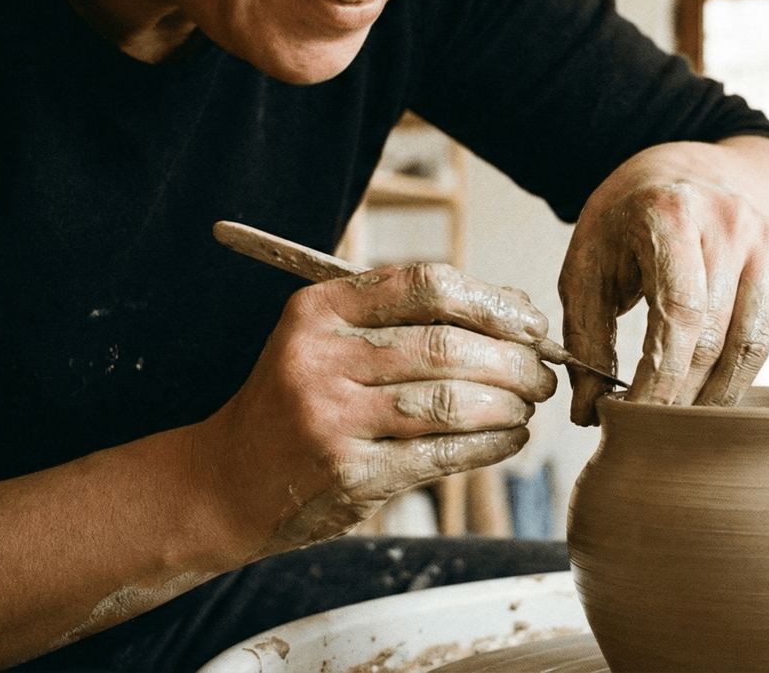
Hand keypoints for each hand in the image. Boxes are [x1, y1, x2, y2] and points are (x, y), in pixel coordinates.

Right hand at [189, 262, 556, 558]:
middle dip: (513, 361)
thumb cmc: (299, 400)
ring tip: (527, 406)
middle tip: (542, 374)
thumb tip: (516, 307)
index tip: (530, 323)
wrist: (226, 482)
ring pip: (450, 402)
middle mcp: (319, 359)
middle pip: (446, 347)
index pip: (426, 286)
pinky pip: (441, 453)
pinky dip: (490, 445)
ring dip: (507, 404)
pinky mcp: (349, 475)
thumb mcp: (329, 340)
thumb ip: (409, 317)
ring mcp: (331, 420)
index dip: (493, 303)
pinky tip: (508, 438)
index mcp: (319, 310)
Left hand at [560, 141, 768, 425]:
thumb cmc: (623, 224)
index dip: (661, 374)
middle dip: (688, 395)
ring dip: (730, 393)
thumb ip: (585, 335)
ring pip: (760, 340)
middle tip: (658, 436)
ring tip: (701, 432)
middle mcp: (731, 225)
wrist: (673, 170)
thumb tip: (589, 415)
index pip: (679, 313)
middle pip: (720, 336)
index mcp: (672, 217)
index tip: (637, 419)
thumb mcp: (584, 265)